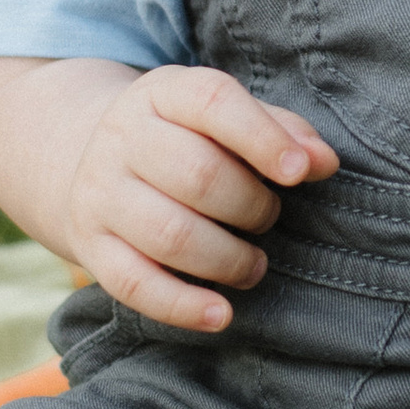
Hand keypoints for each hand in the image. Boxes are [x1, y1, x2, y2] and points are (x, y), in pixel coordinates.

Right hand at [65, 66, 338, 334]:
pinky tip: (221, 314)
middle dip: (251, 206)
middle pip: (197, 175)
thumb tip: (324, 162)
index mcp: (163, 93)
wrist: (85, 156)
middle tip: (268, 217)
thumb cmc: (183, 138)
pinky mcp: (91, 246)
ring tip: (252, 265)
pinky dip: (183, 306)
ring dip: (228, 258)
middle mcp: (122, 137)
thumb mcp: (225, 117)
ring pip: (169, 234)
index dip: (262, 137)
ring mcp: (99, 194)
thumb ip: (281, 131)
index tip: (300, 172)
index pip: (213, 102)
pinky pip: (134, 284)